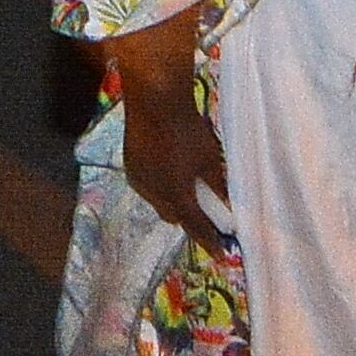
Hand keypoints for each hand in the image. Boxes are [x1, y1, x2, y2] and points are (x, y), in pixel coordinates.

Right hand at [119, 78, 233, 256]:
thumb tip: (226, 203)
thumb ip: (217, 185)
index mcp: (177, 195)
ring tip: (183, 181)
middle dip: (189, 217)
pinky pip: (147, 187)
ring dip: (172, 200)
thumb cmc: (187, 129)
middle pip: (174, 217)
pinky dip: (159, 186)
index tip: (220, 253)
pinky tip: (166, 168)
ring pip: (158, 203)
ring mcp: (139, 181)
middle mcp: (154, 194)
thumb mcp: (209, 158)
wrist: (154, 101)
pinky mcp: (130, 168)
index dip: (209, 241)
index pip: (196, 226)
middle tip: (205, 208)